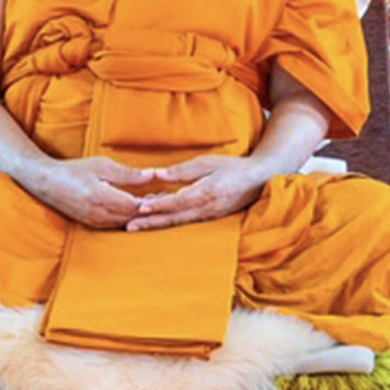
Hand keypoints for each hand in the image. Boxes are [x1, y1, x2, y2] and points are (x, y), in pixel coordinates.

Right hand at [21, 156, 156, 229]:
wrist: (46, 183)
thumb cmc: (74, 170)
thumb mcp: (102, 165)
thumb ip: (128, 174)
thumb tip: (152, 175)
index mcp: (102, 198)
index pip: (136, 205)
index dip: (154, 203)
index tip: (169, 196)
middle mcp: (100, 215)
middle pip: (134, 218)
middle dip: (152, 211)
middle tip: (169, 201)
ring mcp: (96, 222)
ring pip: (127, 223)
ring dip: (142, 215)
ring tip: (157, 203)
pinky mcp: (93, 224)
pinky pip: (118, 224)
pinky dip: (130, 217)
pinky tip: (138, 208)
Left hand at [124, 155, 272, 231]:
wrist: (260, 180)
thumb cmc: (233, 167)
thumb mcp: (207, 163)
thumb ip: (182, 171)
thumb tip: (157, 174)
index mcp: (207, 192)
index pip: (178, 201)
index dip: (159, 205)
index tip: (141, 207)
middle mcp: (207, 208)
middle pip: (174, 218)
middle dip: (151, 223)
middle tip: (129, 227)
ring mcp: (209, 216)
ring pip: (178, 222)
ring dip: (157, 224)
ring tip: (136, 225)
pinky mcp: (209, 217)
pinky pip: (186, 220)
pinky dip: (169, 220)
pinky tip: (155, 217)